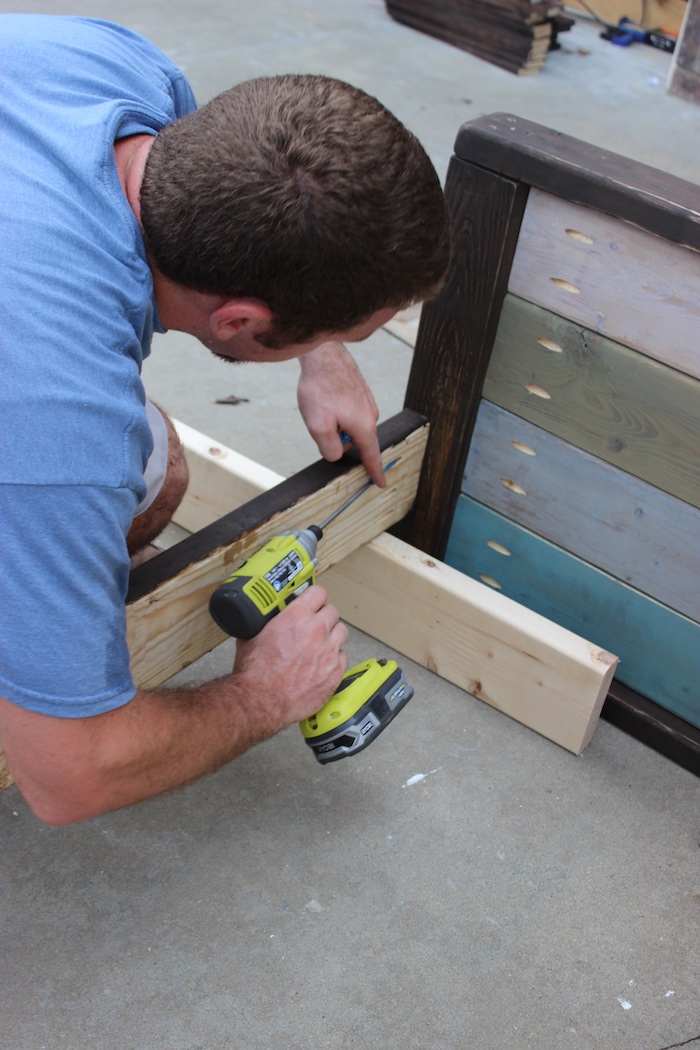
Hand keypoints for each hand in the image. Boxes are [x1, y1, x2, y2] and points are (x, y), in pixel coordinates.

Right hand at [232, 585, 348, 735]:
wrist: (261, 700)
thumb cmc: (254, 671)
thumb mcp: (253, 634)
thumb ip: (267, 622)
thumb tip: (267, 617)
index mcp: (296, 616)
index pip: (318, 592)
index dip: (315, 597)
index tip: (313, 601)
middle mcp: (317, 630)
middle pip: (332, 611)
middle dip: (323, 617)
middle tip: (314, 625)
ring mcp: (328, 652)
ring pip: (341, 632)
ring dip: (332, 635)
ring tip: (321, 644)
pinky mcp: (335, 672)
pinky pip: (343, 657)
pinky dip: (335, 658)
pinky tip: (322, 663)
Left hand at [297, 342, 385, 486]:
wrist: (323, 354)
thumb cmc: (321, 388)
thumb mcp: (319, 426)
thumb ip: (330, 448)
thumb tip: (337, 454)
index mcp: (364, 427)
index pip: (371, 457)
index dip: (375, 472)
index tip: (381, 483)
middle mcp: (371, 415)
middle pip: (355, 440)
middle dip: (338, 438)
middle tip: (321, 421)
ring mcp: (367, 402)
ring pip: (350, 424)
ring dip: (335, 422)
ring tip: (321, 406)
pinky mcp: (360, 391)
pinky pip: (349, 411)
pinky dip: (336, 410)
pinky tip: (325, 398)